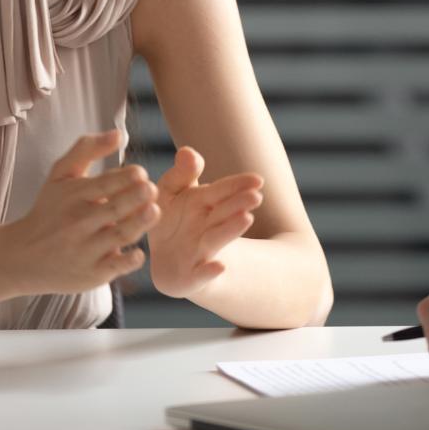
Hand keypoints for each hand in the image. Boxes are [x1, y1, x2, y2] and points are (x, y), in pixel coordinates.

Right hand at [4, 130, 159, 296]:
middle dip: (135, 197)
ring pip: (118, 236)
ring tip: (154, 211)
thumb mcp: (59, 176)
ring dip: (138, 224)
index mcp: (74, 196)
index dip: (124, 177)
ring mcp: (86, 250)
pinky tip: (139, 251)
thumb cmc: (48, 210)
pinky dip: (128, 260)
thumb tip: (120, 133)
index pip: (103, 184)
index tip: (140, 173)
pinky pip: (115, 266)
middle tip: (151, 189)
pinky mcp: (92, 274)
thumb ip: (87, 149)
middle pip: (114, 209)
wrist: (21, 257)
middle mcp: (79, 223)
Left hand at [145, 146, 263, 298]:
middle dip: (238, 204)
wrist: (170, 264)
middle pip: (223, 213)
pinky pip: (200, 275)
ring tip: (246, 218)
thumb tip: (187, 152)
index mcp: (203, 203)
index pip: (222, 190)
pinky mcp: (191, 277)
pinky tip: (219, 266)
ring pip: (216, 239)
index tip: (258, 180)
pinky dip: (209, 272)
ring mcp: (200, 252)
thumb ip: (181, 174)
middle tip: (255, 196)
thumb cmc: (174, 221)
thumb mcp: (172, 193)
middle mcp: (206, 227)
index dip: (238, 185)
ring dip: (231, 229)